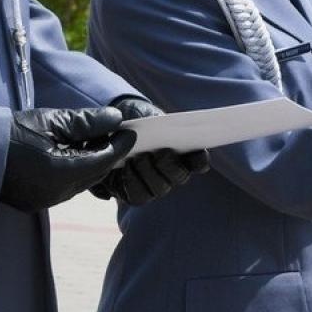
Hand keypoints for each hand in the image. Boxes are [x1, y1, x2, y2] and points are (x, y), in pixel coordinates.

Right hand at [0, 106, 134, 211]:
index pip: (104, 160)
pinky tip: (75, 154)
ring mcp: (45, 200)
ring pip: (83, 182)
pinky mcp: (36, 202)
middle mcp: (56, 192)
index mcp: (60, 172)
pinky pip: (67, 188)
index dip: (120, 146)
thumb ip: (86, 121)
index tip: (130, 132)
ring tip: (95, 141)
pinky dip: (77, 172)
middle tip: (116, 134)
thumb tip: (115, 118)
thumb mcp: (49, 121)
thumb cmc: (9, 132)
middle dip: (109, 154)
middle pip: (96, 174)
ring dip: (93, 164)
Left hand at [89, 98, 210, 205]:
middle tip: (160, 153)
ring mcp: (155, 186)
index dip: (200, 159)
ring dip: (149, 174)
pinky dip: (132, 182)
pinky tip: (125, 168)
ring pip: (160, 189)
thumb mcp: (146, 115)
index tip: (197, 152)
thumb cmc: (135, 121)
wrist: (112, 133)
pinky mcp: (135, 194)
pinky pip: (138, 196)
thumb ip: (154, 120)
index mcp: (184, 153)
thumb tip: (154, 125)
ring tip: (137, 158)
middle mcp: (173, 174)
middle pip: (180, 177)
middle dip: (171, 165)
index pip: (199, 162)